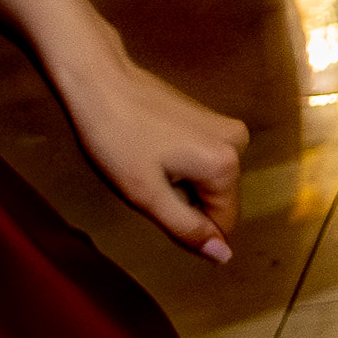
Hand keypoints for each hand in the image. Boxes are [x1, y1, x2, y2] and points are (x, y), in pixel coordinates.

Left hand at [55, 48, 249, 266]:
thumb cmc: (116, 139)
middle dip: (182, 201)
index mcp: (225, 165)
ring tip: (144, 164)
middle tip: (143, 182)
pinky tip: (150, 150)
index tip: (151, 205)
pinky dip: (178, 164)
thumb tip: (224, 257)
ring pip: (208, 180)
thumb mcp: (146, 195)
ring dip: (178, 183)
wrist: (99, 80)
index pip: (222, 223)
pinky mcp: (211, 117)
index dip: (185, 226)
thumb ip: (187, 228)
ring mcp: (226, 126)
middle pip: (217, 200)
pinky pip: (203, 159)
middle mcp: (237, 144)